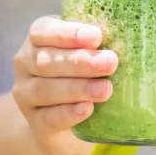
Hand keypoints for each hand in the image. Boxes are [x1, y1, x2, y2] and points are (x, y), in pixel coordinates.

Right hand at [12, 16, 118, 154]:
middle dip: (80, 61)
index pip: (43, 30)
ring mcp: (26, 96)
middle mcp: (26, 64)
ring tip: (105, 90)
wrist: (62, 120)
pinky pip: (49, 118)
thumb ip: (98, 44)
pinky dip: (68, 113)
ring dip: (78, 88)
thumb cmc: (81, 74)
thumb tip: (129, 36)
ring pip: (46, 90)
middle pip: (47, 61)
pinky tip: (87, 109)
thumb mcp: (87, 53)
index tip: (97, 37)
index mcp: (38, 39)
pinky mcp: (35, 124)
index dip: (68, 33)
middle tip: (109, 63)